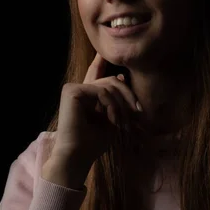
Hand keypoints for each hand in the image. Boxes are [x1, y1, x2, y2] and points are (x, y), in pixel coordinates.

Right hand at [42, 52, 141, 187]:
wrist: (77, 156)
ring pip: (108, 85)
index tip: (105, 53)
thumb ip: (116, 100)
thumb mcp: (111, 118)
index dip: (100, 63)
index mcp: (85, 96)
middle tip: (137, 113)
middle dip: (128, 96)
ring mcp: (73, 89)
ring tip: (122, 122)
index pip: (95, 74)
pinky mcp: (72, 91)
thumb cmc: (94, 143)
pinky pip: (101, 90)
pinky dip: (112, 105)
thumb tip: (121, 77)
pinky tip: (113, 118)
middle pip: (111, 81)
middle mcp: (77, 89)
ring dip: (122, 104)